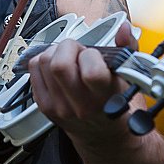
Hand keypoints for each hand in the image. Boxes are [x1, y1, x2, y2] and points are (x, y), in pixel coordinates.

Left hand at [27, 21, 136, 136]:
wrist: (103, 134)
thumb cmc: (116, 104)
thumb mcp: (130, 78)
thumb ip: (127, 49)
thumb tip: (123, 29)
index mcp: (104, 98)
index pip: (90, 72)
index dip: (91, 55)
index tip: (95, 57)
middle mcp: (79, 105)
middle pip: (59, 65)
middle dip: (69, 48)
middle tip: (79, 53)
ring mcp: (58, 106)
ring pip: (44, 62)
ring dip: (56, 53)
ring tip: (70, 60)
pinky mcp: (43, 105)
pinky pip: (33, 70)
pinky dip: (43, 62)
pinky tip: (57, 68)